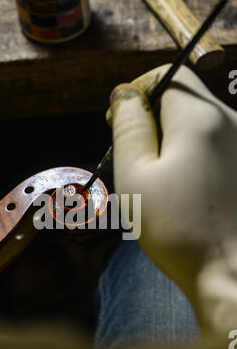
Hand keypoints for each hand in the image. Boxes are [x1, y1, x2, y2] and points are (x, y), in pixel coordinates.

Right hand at [108, 64, 236, 334]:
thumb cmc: (178, 229)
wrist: (232, 274)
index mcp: (201, 118)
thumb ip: (129, 127)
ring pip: (200, 125)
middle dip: (154, 119)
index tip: (121, 122)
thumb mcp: (137, 175)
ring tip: (159, 182)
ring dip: (172, 141)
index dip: (140, 91)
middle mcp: (232, 122)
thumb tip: (126, 94)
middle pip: (185, 99)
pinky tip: (185, 191)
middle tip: (135, 159)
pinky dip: (192, 157)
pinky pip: (215, 146)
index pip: (170, 74)